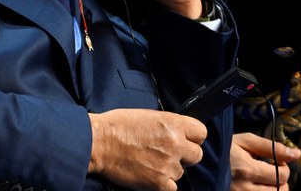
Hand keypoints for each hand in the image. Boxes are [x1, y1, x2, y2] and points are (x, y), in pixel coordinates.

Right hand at [88, 109, 206, 190]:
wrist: (99, 142)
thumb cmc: (118, 126)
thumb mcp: (148, 116)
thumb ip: (168, 125)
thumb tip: (178, 133)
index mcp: (173, 123)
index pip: (201, 133)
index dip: (193, 138)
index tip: (186, 141)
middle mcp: (174, 143)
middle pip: (197, 155)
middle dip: (185, 156)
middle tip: (170, 155)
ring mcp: (167, 164)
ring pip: (181, 172)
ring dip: (170, 170)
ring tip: (152, 163)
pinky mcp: (157, 182)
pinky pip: (171, 188)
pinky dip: (162, 185)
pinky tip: (150, 176)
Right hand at [230, 132, 300, 190]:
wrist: (200, 163)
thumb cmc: (223, 149)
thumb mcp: (245, 141)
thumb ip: (272, 148)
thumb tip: (296, 153)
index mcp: (247, 169)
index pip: (282, 175)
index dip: (283, 167)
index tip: (275, 162)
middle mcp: (244, 188)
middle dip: (280, 181)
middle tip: (269, 172)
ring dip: (274, 190)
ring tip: (264, 180)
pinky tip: (257, 186)